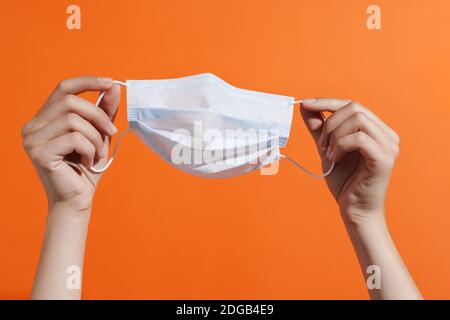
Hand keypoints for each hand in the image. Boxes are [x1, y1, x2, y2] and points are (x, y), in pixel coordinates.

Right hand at [22, 76, 120, 213]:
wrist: (77, 200)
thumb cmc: (86, 169)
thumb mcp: (99, 135)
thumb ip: (104, 112)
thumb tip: (114, 87)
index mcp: (44, 118)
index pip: (63, 88)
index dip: (88, 82)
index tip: (111, 82)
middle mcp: (33, 126)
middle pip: (70, 101)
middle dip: (98, 115)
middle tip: (112, 131)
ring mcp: (32, 139)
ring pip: (73, 120)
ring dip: (95, 137)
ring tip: (97, 153)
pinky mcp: (39, 153)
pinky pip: (74, 138)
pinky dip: (89, 149)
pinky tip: (87, 162)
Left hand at [300, 98, 399, 224]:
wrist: (354, 209)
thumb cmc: (344, 180)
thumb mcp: (327, 148)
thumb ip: (318, 128)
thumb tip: (305, 105)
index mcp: (376, 129)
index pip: (352, 104)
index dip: (327, 102)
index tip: (305, 104)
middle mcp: (387, 134)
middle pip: (354, 107)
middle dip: (330, 123)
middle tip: (321, 145)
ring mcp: (389, 146)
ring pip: (357, 120)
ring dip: (335, 135)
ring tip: (329, 153)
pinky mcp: (384, 159)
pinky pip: (360, 138)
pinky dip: (341, 145)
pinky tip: (335, 159)